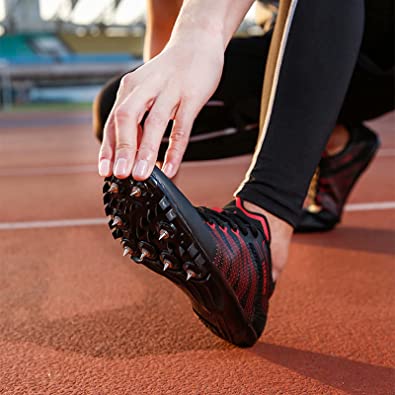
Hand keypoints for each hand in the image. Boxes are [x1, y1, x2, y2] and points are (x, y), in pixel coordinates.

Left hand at [98, 35, 223, 179]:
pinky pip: (181, 126)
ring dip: (146, 151)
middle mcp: (146, 88)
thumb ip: (139, 114)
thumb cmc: (170, 72)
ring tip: (142, 175)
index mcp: (131, 88)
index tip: (105, 171)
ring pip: (154, 123)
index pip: (113, 121)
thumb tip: (132, 149)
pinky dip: (174, 149)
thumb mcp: (147, 87)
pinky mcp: (191, 96)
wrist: (197, 42)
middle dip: (122, 149)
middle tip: (120, 175)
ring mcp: (169, 91)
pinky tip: (170, 167)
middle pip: (127, 119)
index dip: (108, 147)